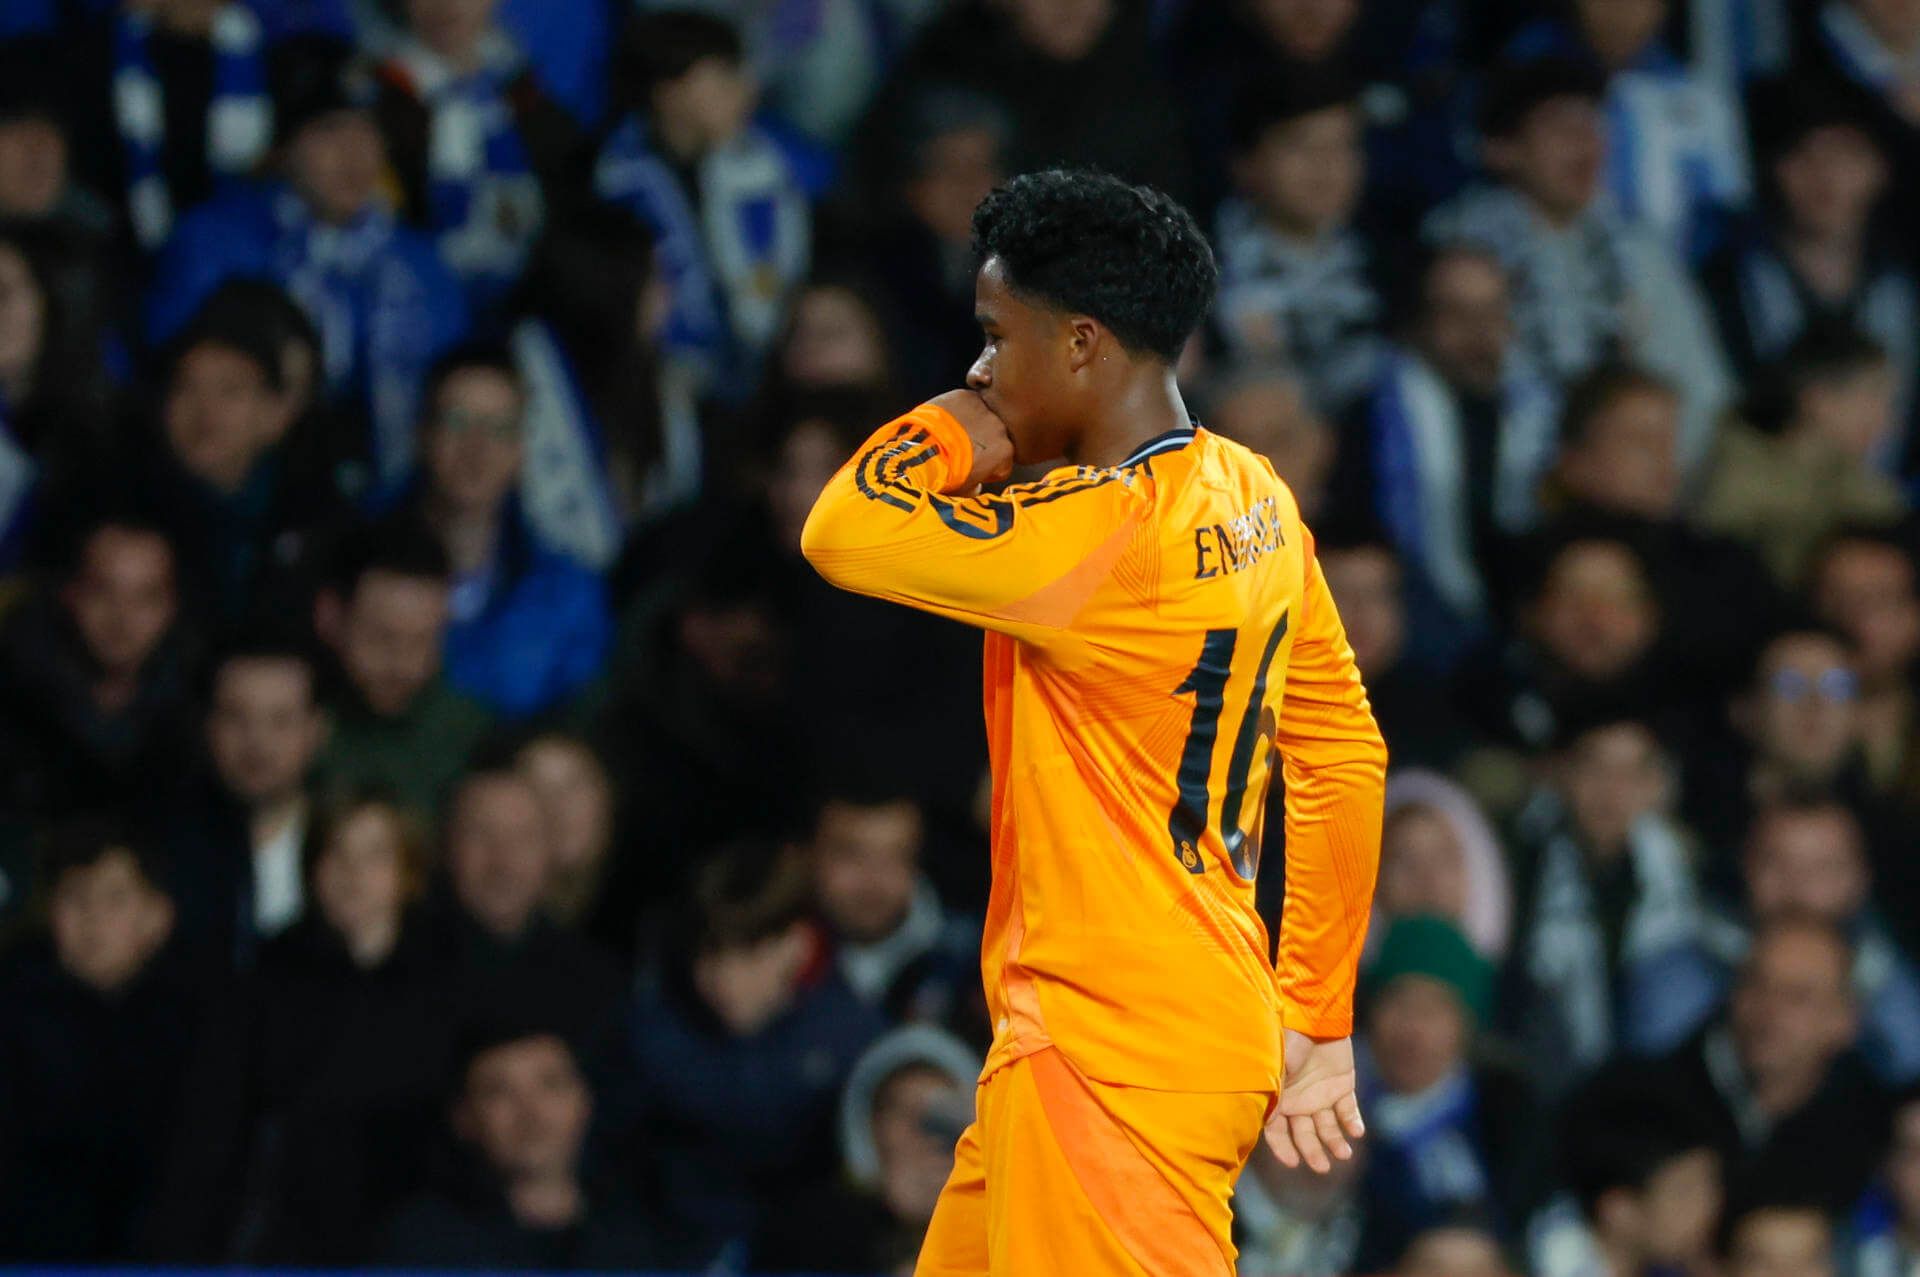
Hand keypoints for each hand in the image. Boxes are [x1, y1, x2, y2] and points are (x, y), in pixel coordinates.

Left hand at [929, 389, 1013, 492]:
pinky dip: (955, 409)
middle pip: (994, 435)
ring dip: (970, 423)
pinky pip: (963, 402)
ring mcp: (983, 408)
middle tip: (961, 450)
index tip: (975, 469)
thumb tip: (976, 487)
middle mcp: (1000, 427)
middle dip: (981, 442)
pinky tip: (942, 419)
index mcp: (1005, 451)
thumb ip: (976, 487)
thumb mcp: (965, 489)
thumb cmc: (947, 475)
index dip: (989, 466)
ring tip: (950, 433)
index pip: (1004, 460)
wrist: (925, 453)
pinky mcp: (964, 396)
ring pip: (980, 415)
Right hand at [1265, 1030, 1364, 1173]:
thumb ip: (1270, 1097)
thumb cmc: (1286, 1040)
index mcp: (1279, 1099)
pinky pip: (1348, 1110)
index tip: (1293, 1163)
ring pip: (1328, 1127)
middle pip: (1305, 1134)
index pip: (1277, 1132)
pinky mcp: (1343, 1085)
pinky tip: (1357, 1132)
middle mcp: (1299, 1101)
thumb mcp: (1273, 1070)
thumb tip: (1261, 1126)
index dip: (1283, 1149)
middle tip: (1323, 1168)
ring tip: (1344, 1154)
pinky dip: (1353, 1122)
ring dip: (1335, 1142)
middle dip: (1313, 1152)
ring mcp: (1321, 1094)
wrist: (1313, 1014)